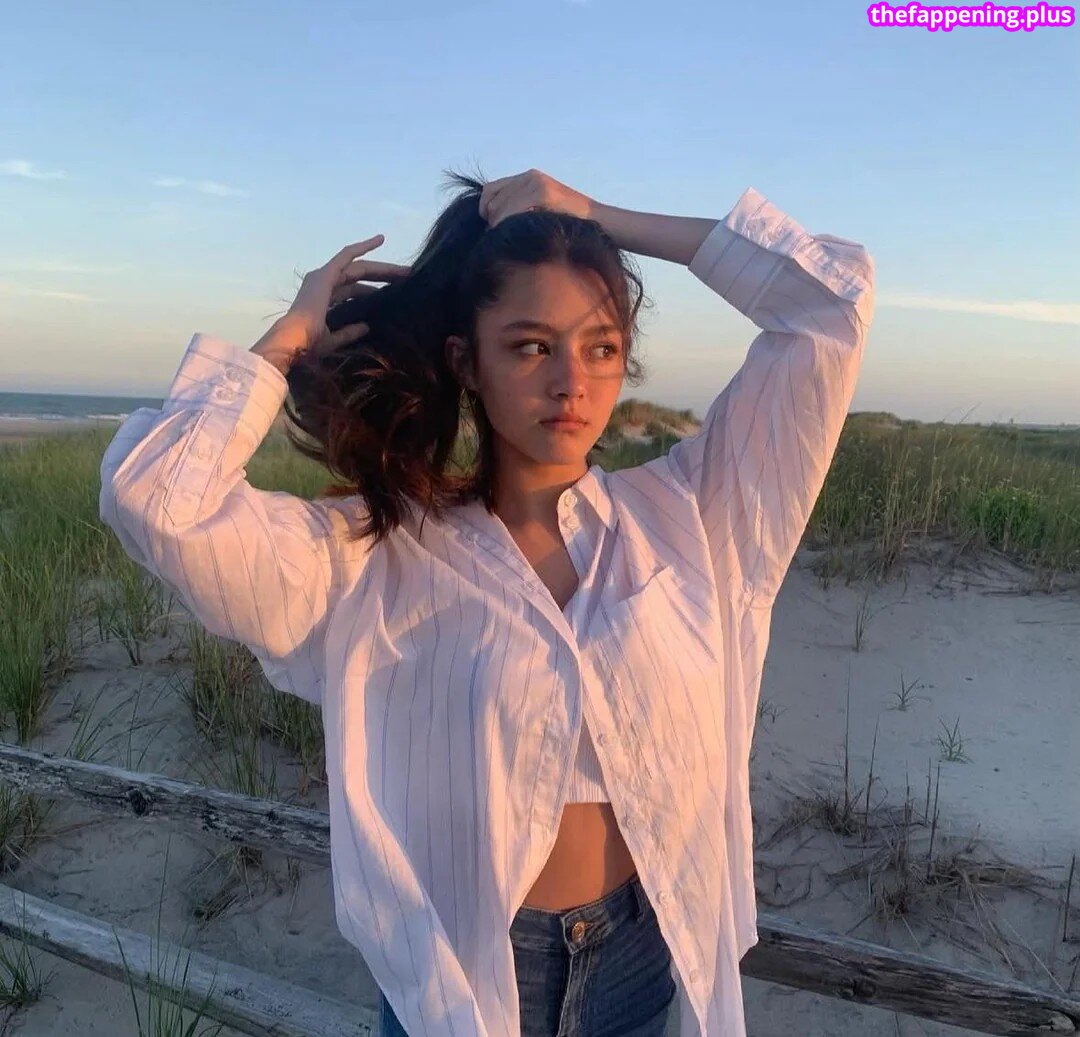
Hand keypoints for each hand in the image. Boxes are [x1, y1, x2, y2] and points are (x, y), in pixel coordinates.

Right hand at [273, 235, 412, 356]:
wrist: (295, 340)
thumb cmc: (309, 344)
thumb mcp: (334, 339)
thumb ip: (349, 331)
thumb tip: (366, 327)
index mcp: (323, 300)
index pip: (354, 291)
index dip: (373, 290)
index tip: (393, 291)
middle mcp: (323, 284)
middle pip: (360, 277)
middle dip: (383, 277)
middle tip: (406, 278)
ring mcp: (324, 277)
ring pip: (360, 267)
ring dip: (382, 268)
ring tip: (406, 271)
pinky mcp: (327, 273)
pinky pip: (348, 255)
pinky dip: (363, 246)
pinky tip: (380, 240)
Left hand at [479, 169, 595, 228]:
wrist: (601, 222)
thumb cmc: (572, 223)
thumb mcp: (544, 208)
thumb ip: (522, 206)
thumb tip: (493, 220)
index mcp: (529, 177)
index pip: (490, 190)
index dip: (486, 209)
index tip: (492, 227)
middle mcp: (530, 176)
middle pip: (493, 201)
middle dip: (494, 222)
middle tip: (503, 238)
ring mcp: (537, 184)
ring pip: (501, 209)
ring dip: (501, 228)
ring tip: (511, 240)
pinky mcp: (544, 194)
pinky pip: (514, 212)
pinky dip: (511, 226)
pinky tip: (519, 237)